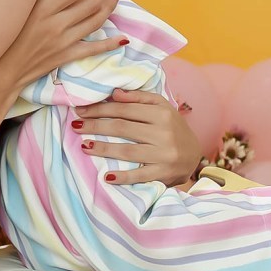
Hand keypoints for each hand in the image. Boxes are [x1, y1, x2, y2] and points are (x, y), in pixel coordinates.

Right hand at [0, 0, 121, 92]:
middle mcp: (56, 22)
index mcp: (43, 7)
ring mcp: (63, 40)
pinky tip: (122, 38)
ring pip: (97, 20)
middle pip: (92, 1)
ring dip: (111, 5)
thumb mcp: (17, 9)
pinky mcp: (66, 56)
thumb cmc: (4, 36)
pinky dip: (110, 43)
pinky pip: (94, 48)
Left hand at [73, 89, 201, 186]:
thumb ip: (138, 98)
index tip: (80, 111)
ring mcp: (164, 154)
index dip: (100, 109)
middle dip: (95, 126)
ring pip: (127, 150)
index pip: (124, 109)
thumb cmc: (172, 127)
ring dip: (103, 149)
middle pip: (122, 128)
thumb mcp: (161, 106)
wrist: (195, 155)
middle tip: (75, 126)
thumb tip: (114, 93)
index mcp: (161, 113)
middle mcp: (164, 133)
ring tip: (84, 146)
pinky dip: (123, 177)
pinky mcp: (164, 173)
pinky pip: (140, 175)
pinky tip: (107, 177)